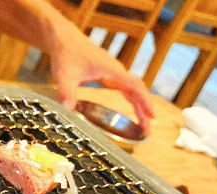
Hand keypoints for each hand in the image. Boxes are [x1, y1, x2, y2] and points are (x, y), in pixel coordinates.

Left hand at [46, 16, 153, 132]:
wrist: (64, 38)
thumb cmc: (66, 53)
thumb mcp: (64, 74)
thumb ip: (66, 91)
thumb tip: (67, 108)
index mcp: (111, 70)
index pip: (134, 86)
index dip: (144, 101)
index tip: (152, 116)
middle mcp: (116, 71)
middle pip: (137, 91)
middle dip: (144, 110)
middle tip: (148, 131)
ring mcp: (113, 73)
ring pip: (133, 91)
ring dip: (140, 107)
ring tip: (144, 126)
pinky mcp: (109, 75)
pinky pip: (125, 89)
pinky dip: (132, 100)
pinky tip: (134, 111)